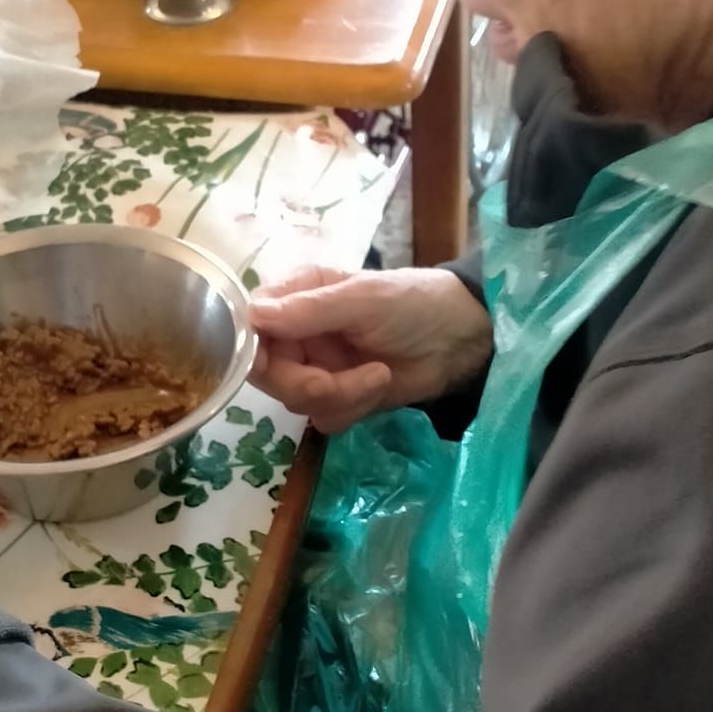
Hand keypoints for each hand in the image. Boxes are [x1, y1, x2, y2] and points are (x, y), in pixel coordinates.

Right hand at [249, 267, 492, 433]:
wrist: (461, 340)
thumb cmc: (413, 302)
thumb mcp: (363, 299)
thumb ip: (309, 310)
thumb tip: (253, 315)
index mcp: (298, 295)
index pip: (252, 325)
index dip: (253, 349)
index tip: (269, 363)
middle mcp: (299, 332)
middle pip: (267, 372)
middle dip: (302, 383)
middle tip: (332, 383)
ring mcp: (317, 367)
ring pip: (296, 399)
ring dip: (339, 394)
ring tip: (378, 376)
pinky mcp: (339, 397)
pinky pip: (324, 416)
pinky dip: (354, 407)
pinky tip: (380, 385)